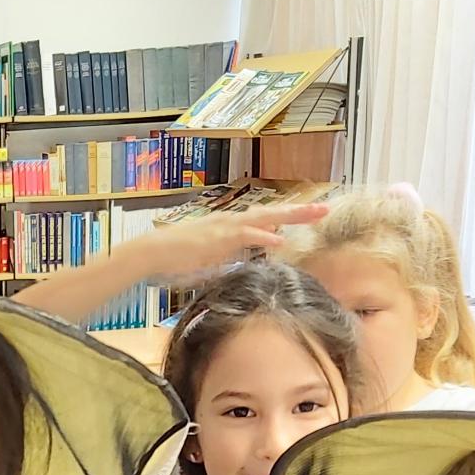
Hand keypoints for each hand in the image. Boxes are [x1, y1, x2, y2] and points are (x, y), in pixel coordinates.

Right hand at [116, 203, 327, 282]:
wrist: (149, 255)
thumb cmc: (172, 261)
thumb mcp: (206, 262)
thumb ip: (226, 261)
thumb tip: (240, 265)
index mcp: (227, 227)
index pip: (263, 220)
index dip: (286, 219)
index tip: (307, 217)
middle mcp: (229, 221)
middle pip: (271, 213)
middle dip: (299, 212)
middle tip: (325, 209)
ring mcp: (223, 227)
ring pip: (264, 217)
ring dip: (291, 216)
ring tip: (315, 214)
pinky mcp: (216, 238)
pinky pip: (245, 235)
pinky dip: (264, 236)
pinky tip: (280, 240)